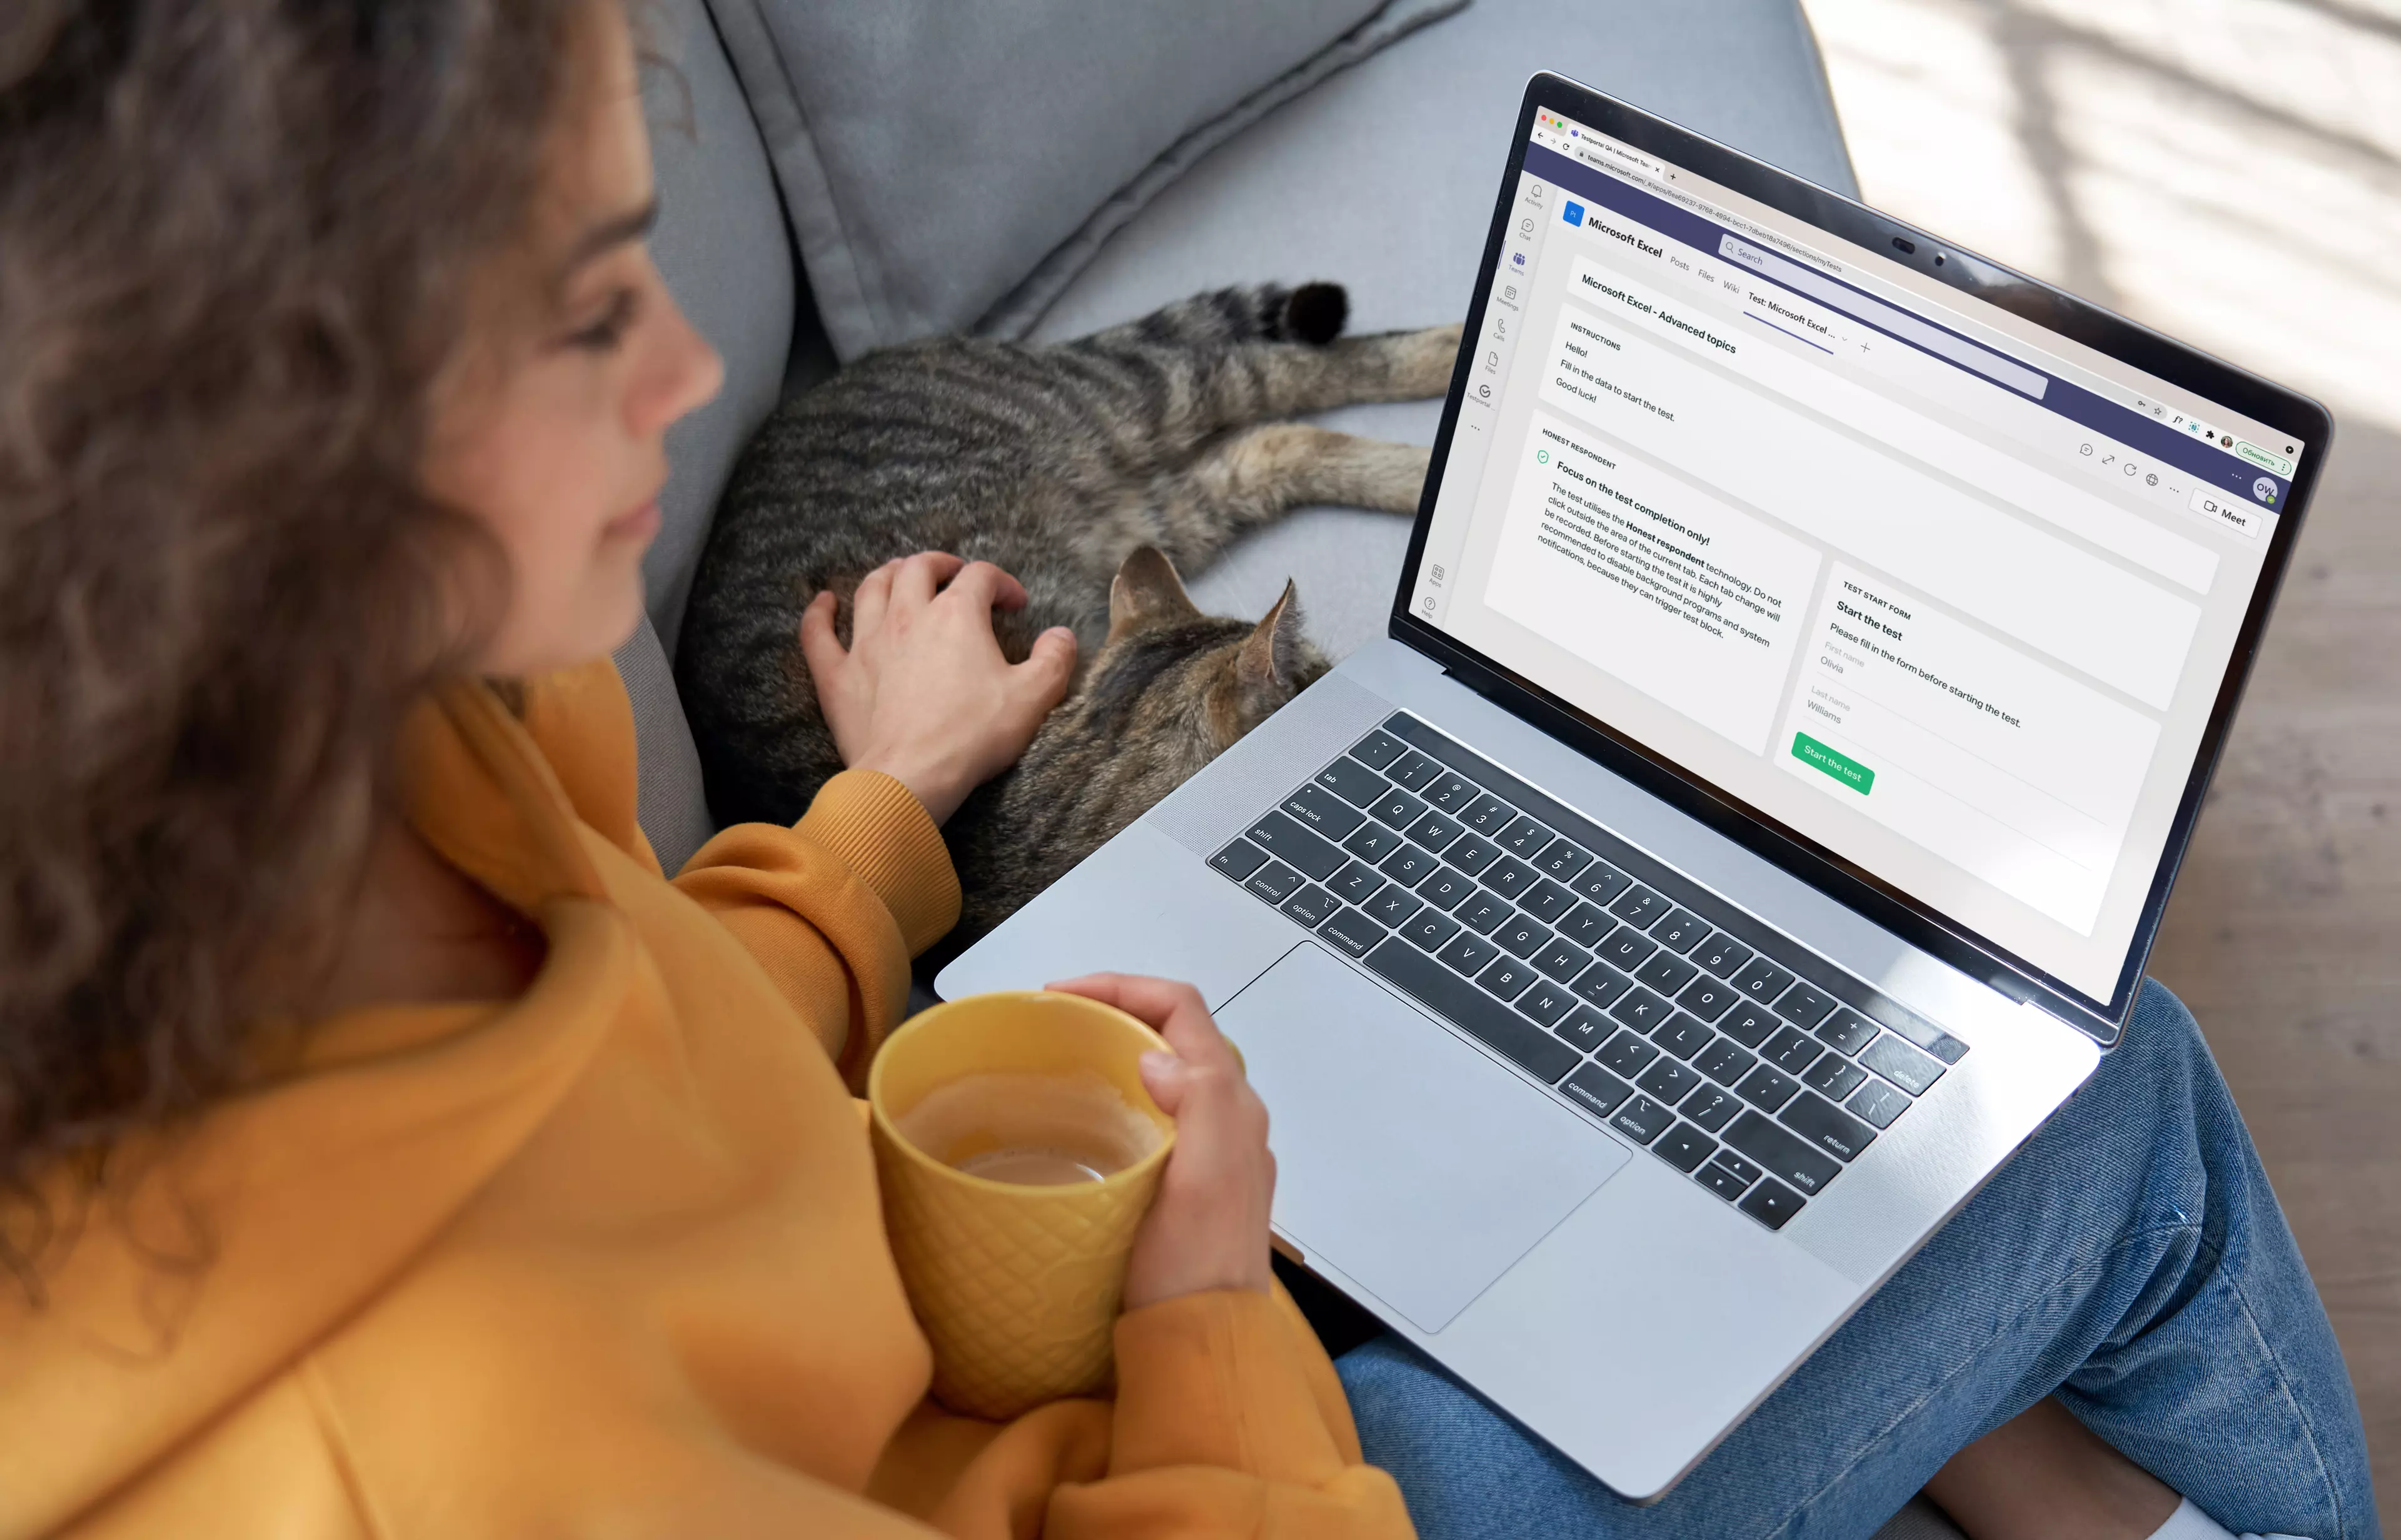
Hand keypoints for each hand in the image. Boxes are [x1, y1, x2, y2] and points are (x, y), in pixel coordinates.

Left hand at [801, 552, 1076, 823]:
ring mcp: (867, 643)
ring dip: (888, 574)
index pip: (981, 577)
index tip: (1014, 605)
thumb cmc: (972, 737)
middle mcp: (908, 616)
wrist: (911, 777)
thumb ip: (1054, 660)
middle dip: (941, 565)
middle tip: (955, 577)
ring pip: (871, 588)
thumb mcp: (1033, 699)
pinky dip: (819, 613)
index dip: (1002, 583)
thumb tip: (1062, 636)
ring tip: (900, 576)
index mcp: (956, 615)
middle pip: (918, 568)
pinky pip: (818, 634)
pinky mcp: (838, 676)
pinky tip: (823, 602)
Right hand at [1047, 974, 1274, 1310]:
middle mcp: (1228, 1116)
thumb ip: (1198, 1105)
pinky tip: (1086, 1116)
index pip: (1180, 1008)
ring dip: (1117, 1048)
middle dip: (1114, 1009)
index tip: (1059, 996)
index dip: (1121, 986)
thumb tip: (1157, 1058)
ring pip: (1166, 1069)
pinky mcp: (1189, 1179)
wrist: (1204, 1341)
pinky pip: (1157, 1110)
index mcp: (1230, 1102)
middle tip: (1053, 1023)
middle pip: (1173, 1032)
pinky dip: (1120, 1091)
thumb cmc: (1195, 1267)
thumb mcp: (1203, 1180)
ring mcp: (1211, 1148)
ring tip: (1063, 1057)